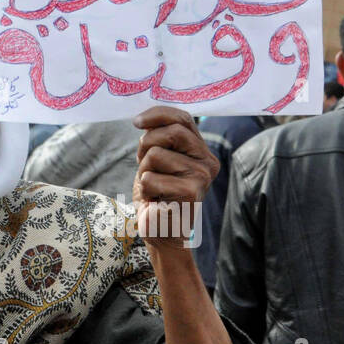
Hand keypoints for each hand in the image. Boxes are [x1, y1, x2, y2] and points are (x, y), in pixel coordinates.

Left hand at [131, 106, 217, 246]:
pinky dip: (145, 189)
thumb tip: (144, 118)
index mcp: (202, 150)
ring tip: (154, 186)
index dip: (157, 114)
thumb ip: (159, 137)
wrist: (161, 229)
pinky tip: (155, 200)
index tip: (136, 122)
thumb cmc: (157, 193)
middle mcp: (208, 162)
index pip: (183, 118)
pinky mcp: (191, 193)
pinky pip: (150, 178)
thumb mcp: (157, 158)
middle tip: (145, 164)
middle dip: (147, 145)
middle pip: (172, 132)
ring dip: (144, 170)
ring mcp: (202, 177)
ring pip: (156, 154)